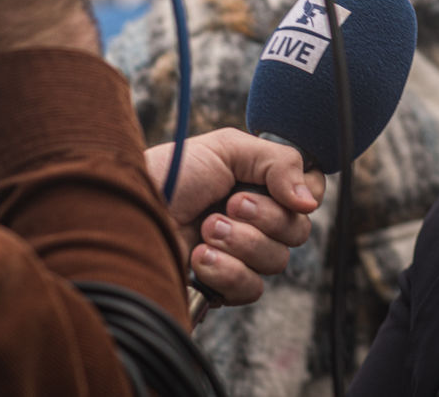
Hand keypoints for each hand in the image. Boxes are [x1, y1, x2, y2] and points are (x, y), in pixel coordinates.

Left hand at [145, 129, 325, 305]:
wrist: (127, 211)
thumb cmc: (171, 175)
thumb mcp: (227, 149)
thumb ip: (278, 162)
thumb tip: (310, 202)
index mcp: (261, 184)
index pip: (311, 194)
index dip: (304, 194)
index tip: (281, 188)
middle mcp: (256, 220)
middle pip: (298, 231)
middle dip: (264, 217)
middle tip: (228, 203)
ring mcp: (241, 255)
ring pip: (277, 261)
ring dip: (241, 242)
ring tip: (206, 229)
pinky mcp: (223, 285)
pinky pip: (251, 288)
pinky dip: (227, 271)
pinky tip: (199, 257)